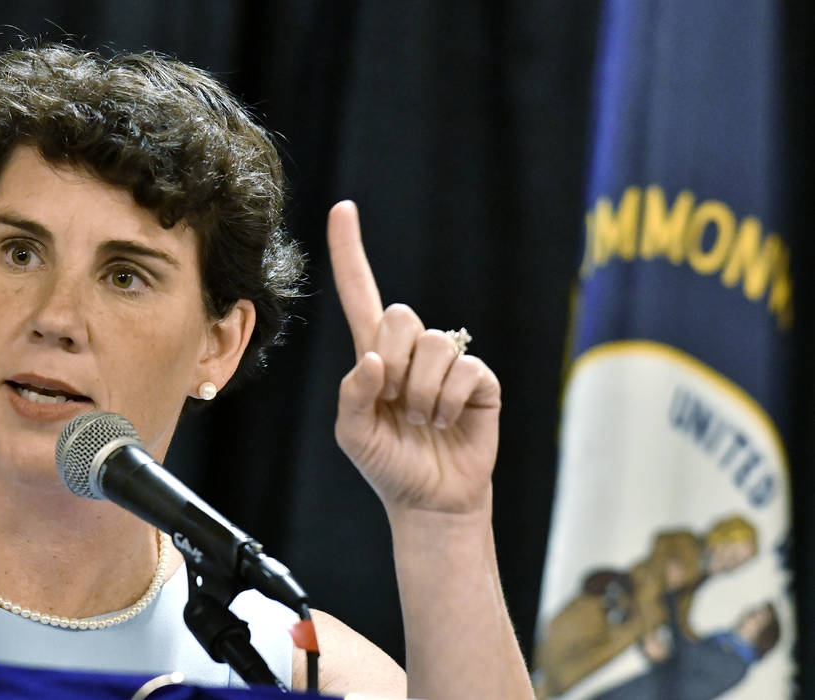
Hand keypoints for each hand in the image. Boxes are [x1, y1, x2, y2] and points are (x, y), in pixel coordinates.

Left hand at [328, 201, 500, 516]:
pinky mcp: (480, 379)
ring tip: (424, 419)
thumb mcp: (354, 433)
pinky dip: (449, 401)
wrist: (430, 500)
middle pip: (399, 315)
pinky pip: (464, 369)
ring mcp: (448, 361)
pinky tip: (447, 420)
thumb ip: (354, 394)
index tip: (342, 208)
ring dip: (422, 393)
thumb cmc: (388, 464)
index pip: (360, 294)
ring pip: (433, 345)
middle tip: (397, 401)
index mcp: (374, 355)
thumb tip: (374, 360)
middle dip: (393, 363)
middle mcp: (411, 350)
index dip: (350, 252)